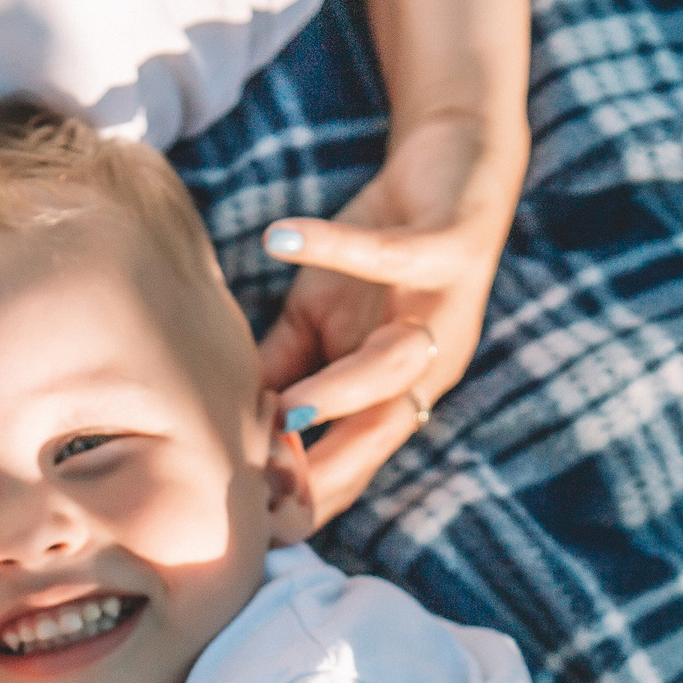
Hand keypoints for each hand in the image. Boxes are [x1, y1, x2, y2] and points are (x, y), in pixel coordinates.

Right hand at [255, 111, 523, 526]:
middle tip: (262, 491)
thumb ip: (280, 370)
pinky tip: (280, 240)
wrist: (455, 162)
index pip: (350, 465)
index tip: (245, 520)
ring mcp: (444, 310)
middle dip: (322, 473)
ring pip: (394, 368)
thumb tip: (227, 419)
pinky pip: (391, 258)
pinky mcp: (451, 248)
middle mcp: (428, 365)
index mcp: (396, 391)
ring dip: (338, 392)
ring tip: (282, 409)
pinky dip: (334, 249)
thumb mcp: (317, 320)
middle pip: (377, 435)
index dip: (302, 497)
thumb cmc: (379, 250)